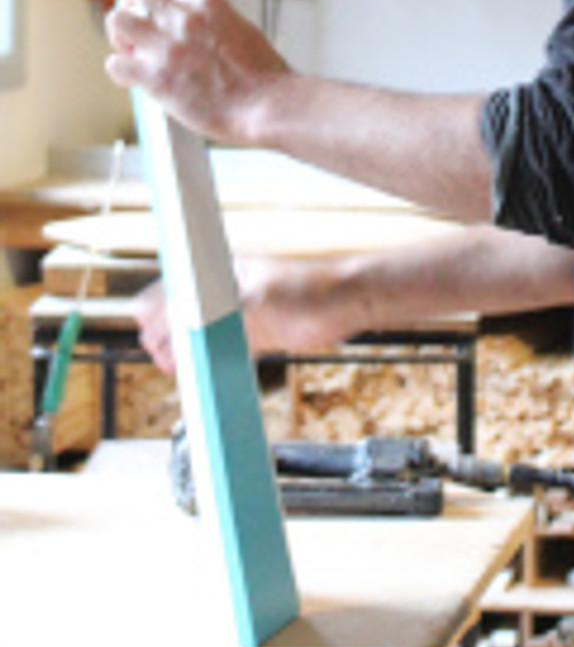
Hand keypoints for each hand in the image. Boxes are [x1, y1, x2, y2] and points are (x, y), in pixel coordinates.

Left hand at [104, 0, 290, 146]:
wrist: (266, 105)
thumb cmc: (264, 76)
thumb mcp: (244, 29)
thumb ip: (217, 20)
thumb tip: (202, 21)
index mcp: (209, 4)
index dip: (163, 0)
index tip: (163, 13)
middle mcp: (183, 19)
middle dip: (132, 4)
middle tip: (138, 23)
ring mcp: (166, 47)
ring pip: (117, 20)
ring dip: (121, 35)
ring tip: (132, 50)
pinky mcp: (155, 78)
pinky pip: (115, 64)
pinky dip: (121, 71)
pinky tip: (134, 78)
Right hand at [133, 256, 356, 374]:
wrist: (349, 304)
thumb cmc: (310, 289)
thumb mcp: (258, 299)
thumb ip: (220, 310)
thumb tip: (181, 317)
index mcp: (225, 271)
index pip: (177, 286)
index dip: (159, 309)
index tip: (150, 331)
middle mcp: (227, 292)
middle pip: (182, 313)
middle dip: (166, 333)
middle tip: (162, 354)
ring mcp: (241, 315)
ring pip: (199, 334)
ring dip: (184, 351)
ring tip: (173, 367)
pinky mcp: (256, 336)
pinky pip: (222, 350)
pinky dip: (207, 362)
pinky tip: (197, 375)